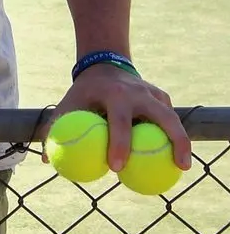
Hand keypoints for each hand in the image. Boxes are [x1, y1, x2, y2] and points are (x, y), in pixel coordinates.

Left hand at [48, 64, 192, 171]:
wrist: (103, 65)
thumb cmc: (83, 93)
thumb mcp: (67, 105)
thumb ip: (56, 130)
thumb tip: (49, 161)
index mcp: (114, 94)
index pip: (119, 122)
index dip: (119, 145)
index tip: (116, 168)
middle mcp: (138, 92)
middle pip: (162, 117)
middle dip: (172, 141)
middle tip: (174, 167)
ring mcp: (152, 93)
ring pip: (172, 117)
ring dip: (182, 141)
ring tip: (183, 167)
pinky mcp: (161, 96)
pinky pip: (170, 117)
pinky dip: (175, 135)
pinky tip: (175, 155)